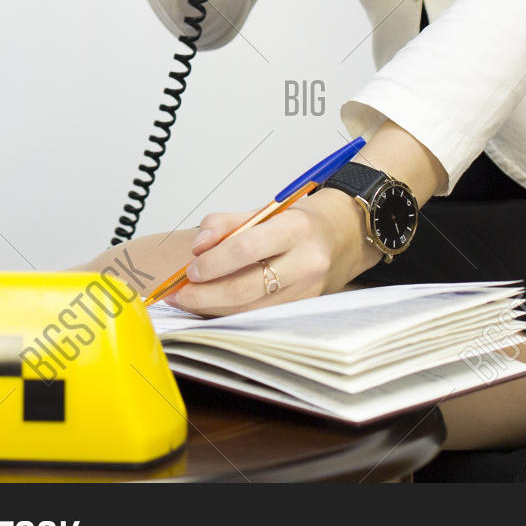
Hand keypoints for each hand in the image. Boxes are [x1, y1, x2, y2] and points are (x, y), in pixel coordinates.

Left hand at [166, 189, 369, 317]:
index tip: (190, 268)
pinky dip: (231, 313)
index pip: (247, 247)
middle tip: (179, 292)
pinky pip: (259, 315)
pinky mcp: (303, 308)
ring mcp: (307, 290)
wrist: (346, 235)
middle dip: (205, 294)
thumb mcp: (267, 210)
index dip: (213, 262)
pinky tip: (213, 306)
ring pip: (250, 309)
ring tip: (188, 300)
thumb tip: (198, 246)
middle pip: (246, 287)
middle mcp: (306, 262)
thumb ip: (227, 223)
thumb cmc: (303, 221)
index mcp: (296, 229)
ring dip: (212, 308)